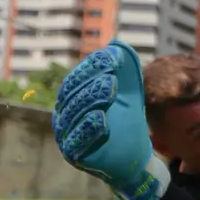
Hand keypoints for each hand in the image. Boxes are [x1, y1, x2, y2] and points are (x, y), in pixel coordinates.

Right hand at [52, 41, 171, 199]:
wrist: (134, 155)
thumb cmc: (126, 120)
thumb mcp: (128, 92)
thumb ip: (123, 69)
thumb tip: (117, 44)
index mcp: (72, 98)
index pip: (75, 80)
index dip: (90, 68)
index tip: (110, 60)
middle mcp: (64, 116)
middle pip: (72, 97)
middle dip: (91, 84)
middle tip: (112, 78)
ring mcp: (67, 136)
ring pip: (73, 117)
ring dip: (91, 102)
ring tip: (110, 91)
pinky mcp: (75, 155)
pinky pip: (78, 141)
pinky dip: (89, 129)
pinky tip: (102, 119)